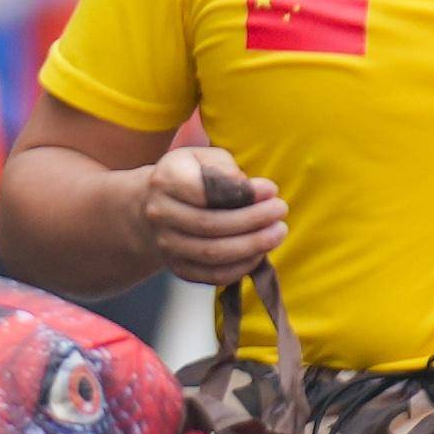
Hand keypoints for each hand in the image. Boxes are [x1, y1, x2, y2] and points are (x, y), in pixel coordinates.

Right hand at [141, 133, 289, 285]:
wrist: (152, 208)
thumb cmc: (189, 177)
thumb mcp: (203, 158)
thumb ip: (226, 168)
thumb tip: (251, 189)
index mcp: (165, 180)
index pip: (203, 191)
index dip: (242, 193)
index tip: (271, 189)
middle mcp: (160, 214)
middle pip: (210, 224)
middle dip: (252, 220)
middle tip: (281, 211)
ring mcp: (166, 245)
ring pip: (212, 254)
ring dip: (251, 246)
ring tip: (278, 233)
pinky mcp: (178, 268)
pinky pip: (212, 275)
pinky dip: (240, 267)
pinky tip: (260, 253)